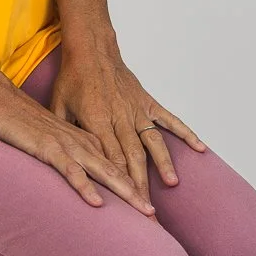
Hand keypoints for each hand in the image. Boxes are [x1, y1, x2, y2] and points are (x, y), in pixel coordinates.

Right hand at [0, 74, 155, 213]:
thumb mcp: (55, 138)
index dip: (137, 188)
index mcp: (89, 138)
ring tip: (145, 212)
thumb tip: (83, 174)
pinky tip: (97, 203)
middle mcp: (85, 141)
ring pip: (104, 170)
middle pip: (121, 170)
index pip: (120, 166)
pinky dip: (85, 186)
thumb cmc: (23, 120)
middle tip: (157, 219)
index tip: (149, 211)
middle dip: (141, 195)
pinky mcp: (49, 148)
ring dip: (126, 192)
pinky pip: (71, 170)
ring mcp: (68, 144)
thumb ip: (71, 153)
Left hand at [49, 41, 206, 214]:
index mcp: (96, 122)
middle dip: (141, 185)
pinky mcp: (146, 102)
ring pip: (152, 141)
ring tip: (172, 183)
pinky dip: (185, 132)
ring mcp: (136, 109)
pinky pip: (168, 119)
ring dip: (162, 162)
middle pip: (132, 157)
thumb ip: (61, 133)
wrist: (91, 49)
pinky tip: (199, 148)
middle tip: (148, 206)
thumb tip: (57, 159)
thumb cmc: (73, 78)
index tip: (125, 205)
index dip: (118, 184)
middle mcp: (120, 118)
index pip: (109, 160)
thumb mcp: (58, 106)